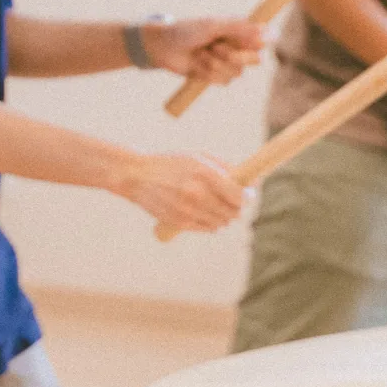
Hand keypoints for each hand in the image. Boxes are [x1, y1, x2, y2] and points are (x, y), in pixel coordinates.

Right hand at [113, 152, 247, 233]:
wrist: (135, 176)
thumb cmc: (170, 164)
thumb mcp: (197, 158)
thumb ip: (224, 168)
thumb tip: (251, 183)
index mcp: (204, 173)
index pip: (238, 195)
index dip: (246, 197)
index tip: (245, 196)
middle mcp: (197, 193)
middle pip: (232, 211)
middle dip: (235, 208)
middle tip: (231, 203)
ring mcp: (187, 209)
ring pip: (221, 222)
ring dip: (223, 218)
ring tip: (216, 208)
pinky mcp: (179, 222)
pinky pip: (206, 228)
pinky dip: (210, 224)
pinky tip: (204, 215)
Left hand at [146, 18, 263, 84]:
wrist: (163, 47)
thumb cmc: (187, 31)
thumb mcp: (214, 26)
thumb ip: (240, 28)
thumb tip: (268, 30)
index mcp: (239, 32)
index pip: (262, 42)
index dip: (253, 44)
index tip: (238, 41)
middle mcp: (237, 48)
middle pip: (254, 61)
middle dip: (233, 55)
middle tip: (214, 46)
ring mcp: (227, 63)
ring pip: (236, 72)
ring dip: (215, 63)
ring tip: (200, 53)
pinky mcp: (215, 76)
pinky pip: (222, 80)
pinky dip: (207, 72)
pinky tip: (196, 63)